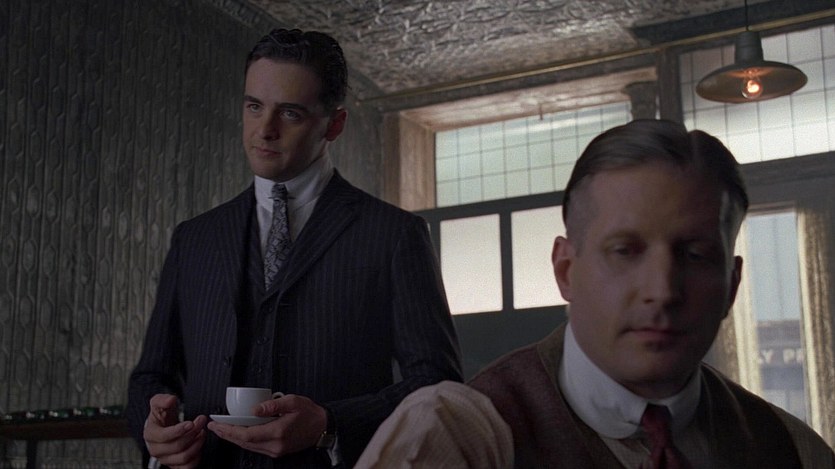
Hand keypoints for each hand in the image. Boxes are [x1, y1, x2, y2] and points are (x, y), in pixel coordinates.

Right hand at [144, 393, 207, 468]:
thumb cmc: (162, 417)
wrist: (163, 426)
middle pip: (177, 446)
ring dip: (197, 444)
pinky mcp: (175, 465)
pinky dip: (196, 457)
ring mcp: (166, 459)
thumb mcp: (159, 404)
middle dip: (192, 433)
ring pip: (183, 457)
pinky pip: (187, 467)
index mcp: (151, 434)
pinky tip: (198, 444)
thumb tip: (169, 400)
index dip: (178, 430)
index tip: (190, 423)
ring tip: (201, 432)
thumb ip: (162, 399)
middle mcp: (156, 449)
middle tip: (200, 423)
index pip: (163, 436)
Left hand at [207, 394, 326, 457]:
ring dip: (233, 438)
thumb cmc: (309, 413)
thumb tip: (254, 409)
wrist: (323, 427)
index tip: (217, 425)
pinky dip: (244, 440)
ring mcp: (276, 450)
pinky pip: (255, 447)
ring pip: (248, 446)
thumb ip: (273, 405)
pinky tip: (238, 433)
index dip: (229, 431)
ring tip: (221, 429)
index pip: (247, 434)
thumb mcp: (293, 401)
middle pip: (244, 442)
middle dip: (226, 435)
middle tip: (213, 427)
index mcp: (278, 431)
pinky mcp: (277, 451)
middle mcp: (275, 444)